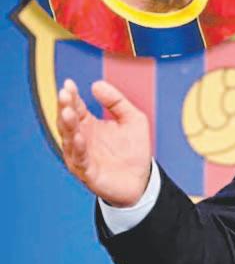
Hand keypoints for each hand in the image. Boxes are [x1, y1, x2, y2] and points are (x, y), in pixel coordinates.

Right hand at [57, 79, 151, 206]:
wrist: (141, 180)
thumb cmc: (133, 150)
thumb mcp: (132, 119)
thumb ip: (117, 101)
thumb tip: (97, 84)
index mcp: (90, 125)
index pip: (76, 107)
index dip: (72, 96)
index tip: (69, 84)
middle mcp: (82, 139)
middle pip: (68, 121)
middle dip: (65, 107)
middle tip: (64, 94)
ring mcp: (83, 156)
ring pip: (69, 139)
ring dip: (68, 126)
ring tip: (68, 112)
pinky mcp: (88, 172)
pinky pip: (80, 159)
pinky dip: (78, 148)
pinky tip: (79, 137)